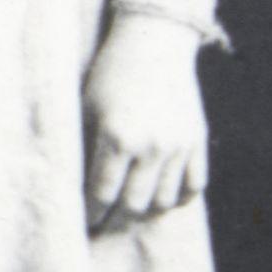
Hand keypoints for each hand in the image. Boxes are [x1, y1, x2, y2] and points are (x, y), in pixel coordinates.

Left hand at [84, 11, 209, 230]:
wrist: (153, 45)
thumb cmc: (108, 75)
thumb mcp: (85, 108)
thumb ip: (82, 149)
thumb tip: (73, 187)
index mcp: (117, 137)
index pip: (102, 192)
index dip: (91, 214)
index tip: (82, 224)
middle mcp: (151, 146)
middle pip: (134, 204)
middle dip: (115, 220)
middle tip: (103, 226)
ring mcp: (179, 146)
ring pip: (163, 200)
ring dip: (145, 211)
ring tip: (128, 212)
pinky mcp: (198, 141)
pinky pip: (194, 186)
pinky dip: (177, 198)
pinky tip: (160, 198)